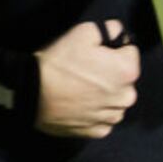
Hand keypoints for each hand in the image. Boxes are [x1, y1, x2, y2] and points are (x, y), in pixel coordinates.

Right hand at [33, 18, 139, 138]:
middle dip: (112, 74)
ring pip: (116, 101)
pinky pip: (104, 119)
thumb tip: (120, 34)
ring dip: (105, 95)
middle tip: (87, 71)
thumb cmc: (61, 62)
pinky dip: (95, 113)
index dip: (113, 50)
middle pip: (125, 80)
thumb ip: (110, 29)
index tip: (95, 53)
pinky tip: (80, 105)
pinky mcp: (97, 132)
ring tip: (82, 89)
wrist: (32, 93)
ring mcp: (112, 117)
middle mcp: (126, 97)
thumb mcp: (84, 32)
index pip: (130, 53)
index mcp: (127, 71)